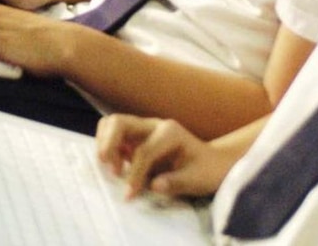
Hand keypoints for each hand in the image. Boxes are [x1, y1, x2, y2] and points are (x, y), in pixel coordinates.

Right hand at [95, 115, 235, 198]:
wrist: (212, 162)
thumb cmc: (206, 170)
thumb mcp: (198, 180)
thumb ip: (176, 182)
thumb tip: (154, 185)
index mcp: (170, 132)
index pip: (143, 151)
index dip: (134, 174)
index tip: (129, 194)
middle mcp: (153, 124)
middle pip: (119, 123)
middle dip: (109, 146)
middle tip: (112, 171)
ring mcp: (143, 127)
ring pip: (112, 123)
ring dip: (104, 144)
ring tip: (112, 167)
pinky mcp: (136, 134)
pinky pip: (112, 132)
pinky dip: (106, 145)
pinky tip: (115, 164)